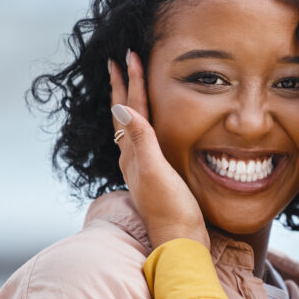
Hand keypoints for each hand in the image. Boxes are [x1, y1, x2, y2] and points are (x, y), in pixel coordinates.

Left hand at [109, 50, 209, 248]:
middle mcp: (133, 159)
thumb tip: (118, 105)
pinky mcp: (156, 179)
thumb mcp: (156, 171)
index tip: (127, 55)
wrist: (181, 243)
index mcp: (133, 153)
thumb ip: (141, 138)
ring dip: (129, 104)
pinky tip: (149, 131)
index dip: (130, 81)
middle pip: (124, 115)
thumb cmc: (171, 210)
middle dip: (121, 87)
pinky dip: (144, 126)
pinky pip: (144, 142)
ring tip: (128, 88)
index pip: (130, 108)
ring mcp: (143, 170)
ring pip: (131, 128)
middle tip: (118, 63)